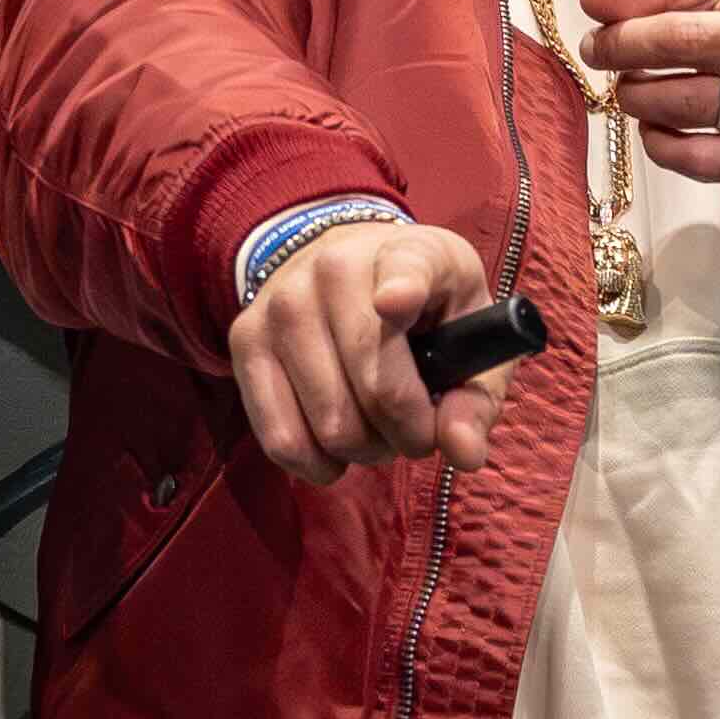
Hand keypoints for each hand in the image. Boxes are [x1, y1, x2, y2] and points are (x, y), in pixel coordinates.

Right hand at [235, 208, 511, 481]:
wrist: (343, 261)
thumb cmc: (422, 305)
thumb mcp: (466, 332)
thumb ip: (474, 398)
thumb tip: (463, 454)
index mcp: (408, 254)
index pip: (403, 271)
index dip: (401, 290)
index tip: (396, 302)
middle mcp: (335, 268)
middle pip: (375, 389)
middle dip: (407, 434)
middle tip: (413, 428)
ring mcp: (282, 304)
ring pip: (330, 425)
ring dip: (364, 451)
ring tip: (374, 429)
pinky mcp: (245, 340)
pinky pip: (281, 438)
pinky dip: (316, 464)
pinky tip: (334, 449)